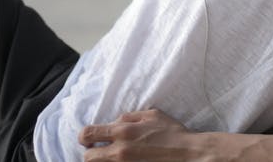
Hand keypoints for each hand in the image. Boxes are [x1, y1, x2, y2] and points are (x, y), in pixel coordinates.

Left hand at [80, 109, 213, 160]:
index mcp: (123, 131)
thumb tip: (114, 122)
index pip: (88, 134)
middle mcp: (120, 151)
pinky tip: (125, 161)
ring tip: (112, 157)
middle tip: (100, 151)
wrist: (189, 154)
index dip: (84, 137)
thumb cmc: (173, 133)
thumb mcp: (152, 115)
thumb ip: (128, 117)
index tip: (89, 139)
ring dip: (103, 161)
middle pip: (88, 157)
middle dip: (91, 153)